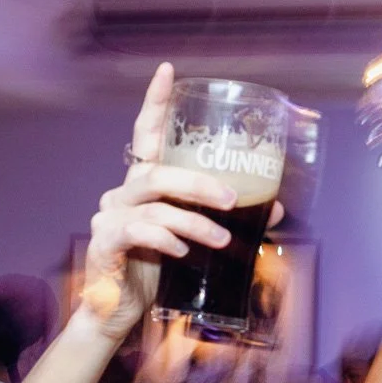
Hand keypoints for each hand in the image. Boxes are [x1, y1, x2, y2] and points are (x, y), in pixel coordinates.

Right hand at [79, 63, 240, 339]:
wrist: (116, 312)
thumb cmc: (154, 271)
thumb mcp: (194, 240)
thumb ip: (224, 220)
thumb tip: (276, 208)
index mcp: (143, 184)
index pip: (147, 134)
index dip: (156, 102)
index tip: (168, 70)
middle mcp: (122, 193)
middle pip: (160, 173)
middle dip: (201, 184)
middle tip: (233, 201)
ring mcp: (110, 216)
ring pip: (155, 204)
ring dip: (194, 221)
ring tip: (222, 241)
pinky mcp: (105, 242)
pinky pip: (139, 232)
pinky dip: (165, 239)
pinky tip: (183, 252)